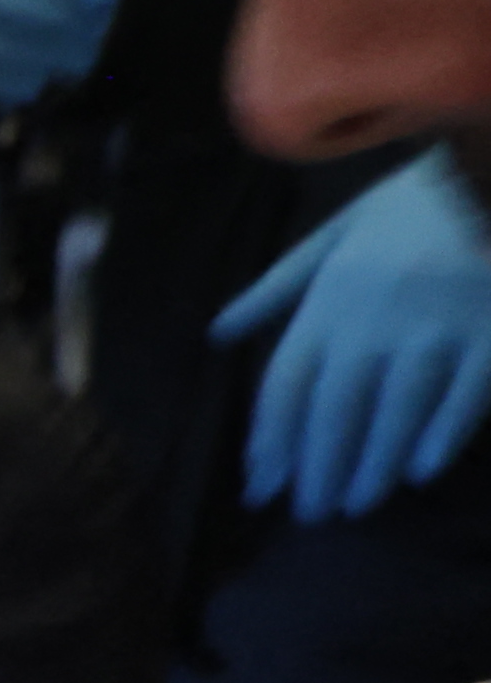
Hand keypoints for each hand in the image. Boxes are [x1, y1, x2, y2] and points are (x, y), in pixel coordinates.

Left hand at [215, 155, 490, 521]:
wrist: (489, 169)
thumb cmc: (414, 204)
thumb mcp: (335, 233)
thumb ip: (277, 287)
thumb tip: (219, 332)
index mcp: (332, 296)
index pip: (288, 380)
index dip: (272, 437)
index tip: (262, 483)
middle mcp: (375, 317)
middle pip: (336, 404)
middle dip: (320, 463)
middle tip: (311, 513)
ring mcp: (437, 324)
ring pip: (396, 405)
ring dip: (372, 460)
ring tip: (358, 504)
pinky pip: (467, 389)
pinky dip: (443, 430)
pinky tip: (421, 470)